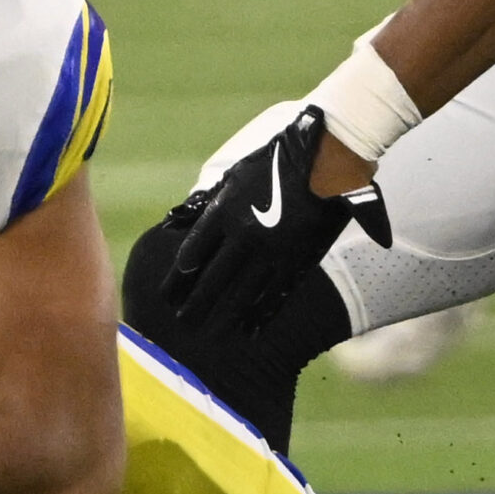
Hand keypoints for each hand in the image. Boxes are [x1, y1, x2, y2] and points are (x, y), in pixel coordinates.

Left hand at [158, 105, 391, 334]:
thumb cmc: (278, 160)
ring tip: (208, 335)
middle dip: (194, 305)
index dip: (179, 278)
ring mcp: (272, 250)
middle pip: (212, 280)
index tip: (169, 294)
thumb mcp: (236, 175)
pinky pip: (275, 294)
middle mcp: (244, 234)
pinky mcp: (298, 259)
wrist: (326, 157)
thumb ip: (214, 203)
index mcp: (224, 210)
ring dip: (223, 317)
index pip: (193, 252)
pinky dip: (261, 315)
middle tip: (182, 323)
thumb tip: (189, 221)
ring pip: (242, 293)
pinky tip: (249, 330)